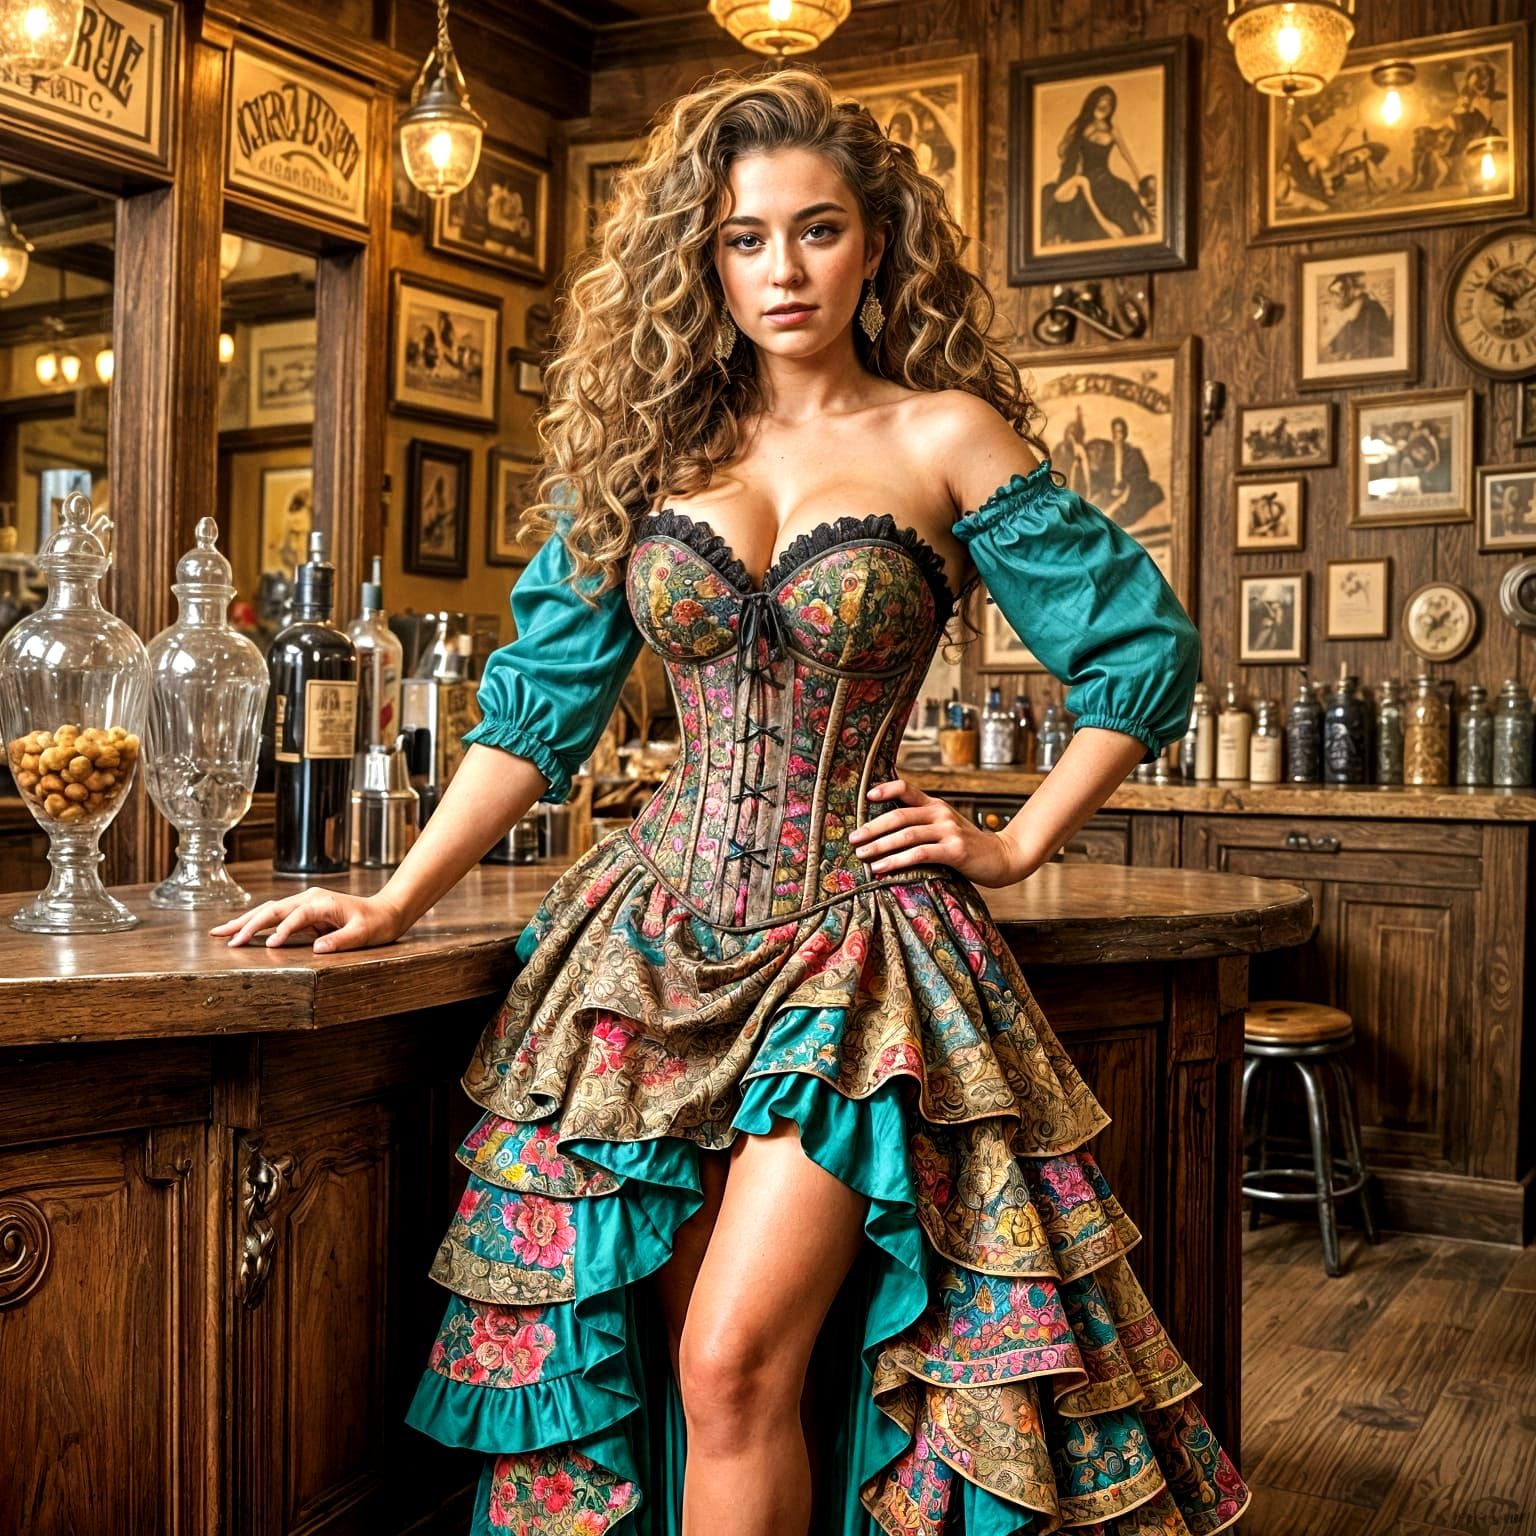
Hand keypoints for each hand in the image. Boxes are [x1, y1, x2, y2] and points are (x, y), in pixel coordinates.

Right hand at [209, 888, 407, 952]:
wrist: (384, 911)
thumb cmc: (376, 923)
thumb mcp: (363, 934)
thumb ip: (341, 940)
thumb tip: (317, 949)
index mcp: (322, 902)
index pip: (296, 916)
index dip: (282, 930)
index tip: (269, 946)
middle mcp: (309, 899)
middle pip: (272, 910)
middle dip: (248, 924)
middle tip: (226, 940)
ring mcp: (303, 903)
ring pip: (267, 910)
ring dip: (244, 922)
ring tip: (219, 933)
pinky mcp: (301, 911)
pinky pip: (273, 916)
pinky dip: (254, 922)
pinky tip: (238, 930)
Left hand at [849, 777, 1039, 888]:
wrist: (1002, 858)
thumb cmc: (966, 846)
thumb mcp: (945, 827)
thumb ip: (921, 824)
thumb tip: (883, 831)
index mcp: (935, 805)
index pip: (906, 788)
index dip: (885, 789)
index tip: (865, 797)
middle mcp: (940, 813)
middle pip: (899, 815)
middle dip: (872, 828)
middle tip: (853, 838)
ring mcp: (949, 831)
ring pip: (906, 835)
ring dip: (880, 846)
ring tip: (862, 854)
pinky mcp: (955, 851)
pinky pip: (920, 854)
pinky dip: (897, 861)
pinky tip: (881, 868)